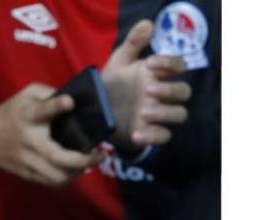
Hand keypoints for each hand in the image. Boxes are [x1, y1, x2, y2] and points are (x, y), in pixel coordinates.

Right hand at [0, 84, 99, 186]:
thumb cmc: (12, 113)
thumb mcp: (27, 95)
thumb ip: (49, 94)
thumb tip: (75, 101)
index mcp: (29, 116)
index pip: (42, 111)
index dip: (56, 106)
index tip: (70, 102)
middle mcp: (29, 141)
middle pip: (56, 157)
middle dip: (82, 160)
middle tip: (99, 155)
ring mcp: (28, 161)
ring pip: (56, 177)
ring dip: (76, 173)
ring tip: (87, 163)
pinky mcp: (26, 173)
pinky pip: (51, 182)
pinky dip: (66, 178)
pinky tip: (74, 171)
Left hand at [102, 19, 191, 150]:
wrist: (95, 112)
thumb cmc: (112, 85)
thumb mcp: (118, 63)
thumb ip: (132, 44)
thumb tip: (148, 23)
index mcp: (158, 75)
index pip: (179, 66)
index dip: (170, 64)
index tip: (150, 64)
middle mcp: (162, 94)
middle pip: (184, 91)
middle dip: (170, 89)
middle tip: (148, 90)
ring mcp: (158, 115)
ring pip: (180, 114)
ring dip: (165, 113)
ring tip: (143, 112)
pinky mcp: (150, 133)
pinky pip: (164, 136)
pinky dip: (153, 136)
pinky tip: (136, 134)